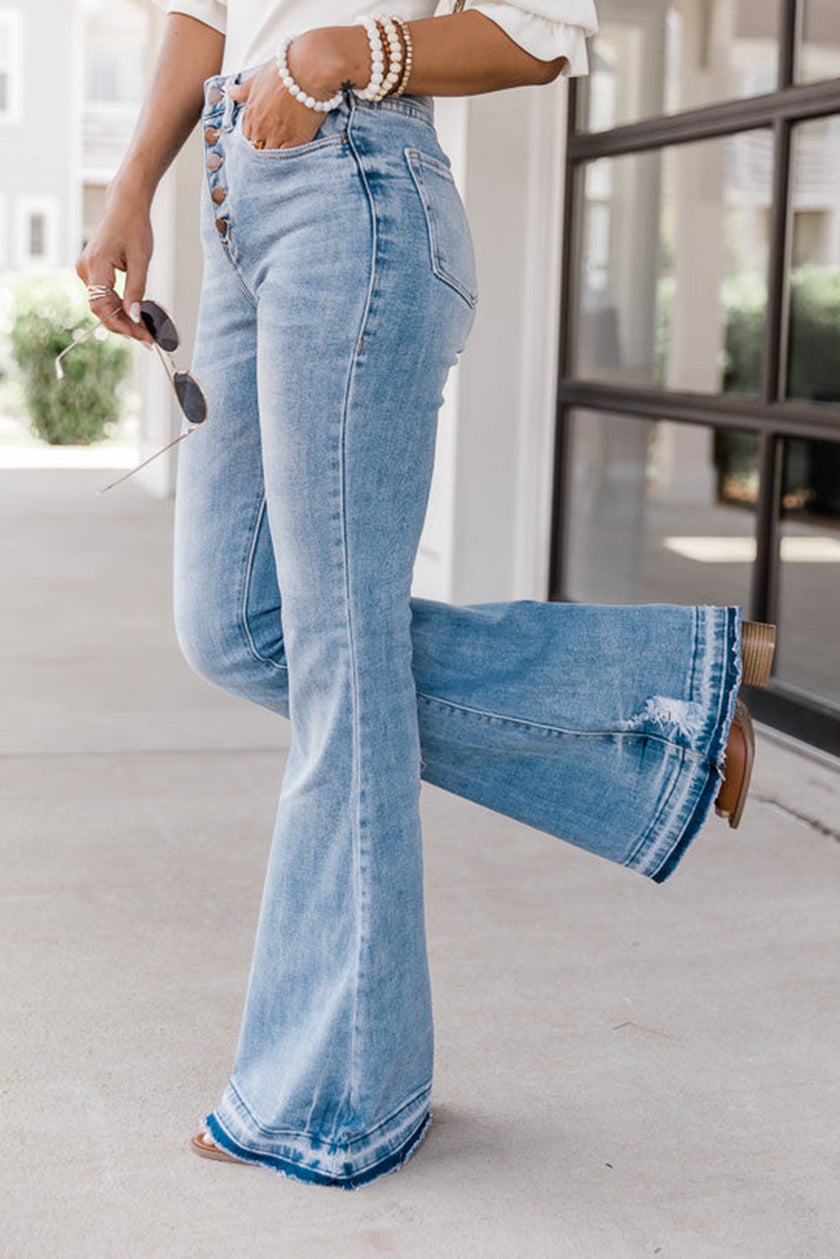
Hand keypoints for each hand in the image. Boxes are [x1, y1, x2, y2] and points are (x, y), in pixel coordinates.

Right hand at [76, 189, 154, 344]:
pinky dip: (118, 306)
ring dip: (122, 318)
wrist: (124, 206)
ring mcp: (86, 270)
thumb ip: (136, 290)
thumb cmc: (134, 227)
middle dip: (124, 325)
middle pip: (101, 309)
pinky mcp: (91, 270)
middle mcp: (85, 269)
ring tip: (144, 330)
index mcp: (95, 266)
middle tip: (148, 339)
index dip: (121, 325)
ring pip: (102, 304)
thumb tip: (136, 317)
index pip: (102, 307)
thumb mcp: (140, 260)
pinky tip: (134, 314)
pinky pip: (103, 295)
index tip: (142, 337)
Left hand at [227, 28, 361, 148]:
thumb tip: (229, 91)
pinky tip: (292, 157)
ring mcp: (278, 136)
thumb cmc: (285, 69)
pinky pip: (288, 158)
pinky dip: (289, 159)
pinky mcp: (296, 142)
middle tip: (272, 149)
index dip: (254, 138)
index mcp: (251, 113)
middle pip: (257, 149)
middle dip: (263, 149)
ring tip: (282, 156)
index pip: (246, 136)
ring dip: (275, 156)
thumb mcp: (258, 77)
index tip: (262, 138)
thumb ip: (244, 90)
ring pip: (271, 156)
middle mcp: (261, 128)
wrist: (307, 70)